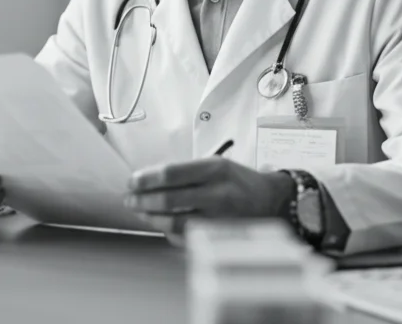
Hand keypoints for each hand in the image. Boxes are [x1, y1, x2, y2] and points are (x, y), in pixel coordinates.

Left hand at [124, 158, 294, 239]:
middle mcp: (218, 193)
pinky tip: (162, 224)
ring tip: (142, 213)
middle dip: (143, 201)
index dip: (145, 179)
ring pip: (174, 222)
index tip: (132, 182)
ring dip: (152, 218)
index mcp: (215, 169)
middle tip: (130, 200)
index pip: (171, 173)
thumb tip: (147, 180)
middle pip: (169, 199)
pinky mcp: (219, 236)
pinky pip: (186, 237)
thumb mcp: (216, 165)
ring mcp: (219, 217)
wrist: (271, 200)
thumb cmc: (237, 181)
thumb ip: (185, 172)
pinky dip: (169, 231)